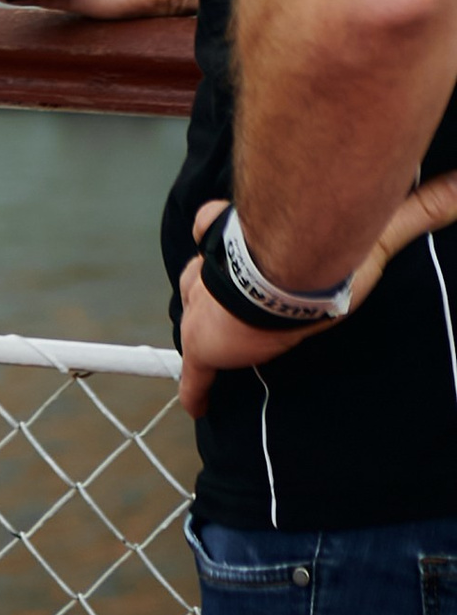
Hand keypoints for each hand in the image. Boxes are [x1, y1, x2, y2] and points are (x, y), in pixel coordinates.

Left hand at [177, 177, 456, 412]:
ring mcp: (206, 308)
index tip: (216, 224)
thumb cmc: (322, 259)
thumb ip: (422, 208)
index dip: (216, 226)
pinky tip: (198, 406)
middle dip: (209, 278)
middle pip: (198, 271)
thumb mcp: (371, 231)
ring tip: (220, 330)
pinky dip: (196, 389)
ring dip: (203, 316)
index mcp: (251, 247)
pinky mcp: (203, 345)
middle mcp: (222, 271)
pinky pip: (195, 374)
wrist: (283, 278)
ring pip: (192, 307)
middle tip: (228, 297)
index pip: (215, 225)